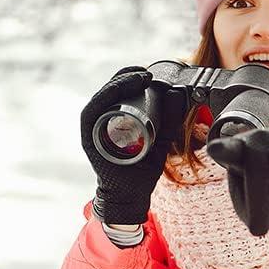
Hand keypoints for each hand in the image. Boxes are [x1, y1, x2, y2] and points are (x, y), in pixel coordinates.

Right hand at [80, 66, 170, 225]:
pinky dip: (104, 98)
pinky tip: (117, 90)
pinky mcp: (89, 138)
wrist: (131, 196)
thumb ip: (170, 120)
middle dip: (127, 77)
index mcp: (115, 120)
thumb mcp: (161, 139)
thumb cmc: (141, 169)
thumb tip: (178, 93)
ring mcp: (93, 130)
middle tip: (146, 74)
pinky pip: (92, 112)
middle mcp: (101, 122)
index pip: (119, 91)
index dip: (131, 78)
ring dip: (118, 84)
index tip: (148, 73)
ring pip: (101, 98)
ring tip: (137, 78)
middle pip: (109, 91)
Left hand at [206, 127, 268, 236]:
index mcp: (235, 151)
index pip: (228, 149)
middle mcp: (258, 141)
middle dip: (259, 207)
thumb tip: (259, 225)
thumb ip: (246, 212)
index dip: (221, 149)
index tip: (214, 149)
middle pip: (258, 174)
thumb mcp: (245, 197)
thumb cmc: (257, 184)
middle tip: (260, 232)